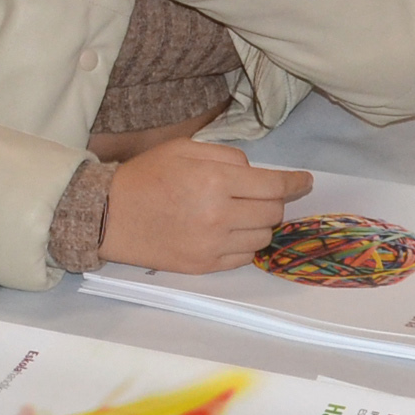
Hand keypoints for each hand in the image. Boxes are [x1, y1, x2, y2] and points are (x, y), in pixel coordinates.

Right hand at [102, 140, 311, 271]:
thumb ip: (226, 155)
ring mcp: (212, 244)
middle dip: (274, 201)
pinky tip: (227, 232)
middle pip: (273, 212)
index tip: (305, 181)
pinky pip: (244, 258)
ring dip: (260, 224)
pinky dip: (245, 244)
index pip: (274, 185)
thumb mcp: (184, 148)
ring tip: (239, 214)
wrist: (108, 216)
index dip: (296, 183)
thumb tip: (256, 173)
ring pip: (263, 237)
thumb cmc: (145, 176)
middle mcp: (218, 215)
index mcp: (215, 180)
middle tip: (258, 194)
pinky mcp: (204, 266)